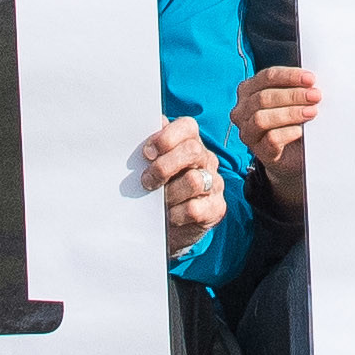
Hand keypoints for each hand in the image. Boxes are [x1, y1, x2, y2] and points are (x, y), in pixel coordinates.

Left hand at [137, 117, 225, 252]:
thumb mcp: (152, 167)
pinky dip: (176, 213)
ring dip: (169, 193)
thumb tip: (138, 131)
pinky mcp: (216, 208)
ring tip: (158, 201)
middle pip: (192, 151)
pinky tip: (170, 215)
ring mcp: (215, 183)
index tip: (146, 153)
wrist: (168, 228)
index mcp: (191, 143)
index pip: (188, 126)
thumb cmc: (158, 190)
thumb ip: (149, 148)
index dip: (166, 137)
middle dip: (164, 166)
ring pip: (194, 180)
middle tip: (146, 180)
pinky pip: (195, 208)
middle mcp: (207, 160)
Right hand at [237, 63, 320, 200]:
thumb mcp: (292, 100)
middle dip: (292, 95)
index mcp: (249, 90)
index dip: (289, 76)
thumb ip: (298, 88)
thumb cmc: (292, 119)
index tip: (310, 79)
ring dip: (290, 113)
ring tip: (312, 112)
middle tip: (315, 96)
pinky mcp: (258, 150)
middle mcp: (242, 110)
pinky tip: (302, 130)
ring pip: (262, 118)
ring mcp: (248, 131)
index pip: (266, 77)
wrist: (292, 154)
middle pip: (263, 97)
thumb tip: (312, 83)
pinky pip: (270, 139)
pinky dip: (288, 132)